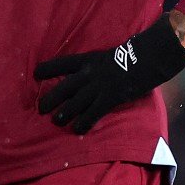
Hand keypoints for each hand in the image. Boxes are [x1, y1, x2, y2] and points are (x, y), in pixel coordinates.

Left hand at [34, 14, 184, 133]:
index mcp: (89, 59)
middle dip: (51, 98)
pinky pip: (93, 113)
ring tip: (56, 121)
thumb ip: (100, 64)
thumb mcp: (111, 55)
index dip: (48, 69)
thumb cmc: (134, 54)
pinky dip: (84, 123)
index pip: (63, 63)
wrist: (148, 57)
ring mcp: (99, 86)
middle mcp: (90, 73)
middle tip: (40, 109)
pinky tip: (77, 130)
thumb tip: (94, 73)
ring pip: (75, 102)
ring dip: (64, 113)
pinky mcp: (109, 98)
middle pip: (64, 87)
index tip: (36, 74)